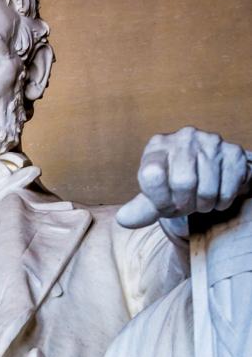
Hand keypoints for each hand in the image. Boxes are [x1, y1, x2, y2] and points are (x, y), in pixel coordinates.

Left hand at [117, 127, 251, 228]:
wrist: (208, 173)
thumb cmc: (173, 186)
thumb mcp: (153, 196)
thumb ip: (139, 209)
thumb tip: (123, 219)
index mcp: (157, 146)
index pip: (151, 175)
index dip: (158, 199)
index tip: (162, 205)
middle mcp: (184, 138)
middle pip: (183, 183)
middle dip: (183, 204)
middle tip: (184, 205)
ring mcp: (211, 142)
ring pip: (207, 190)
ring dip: (203, 206)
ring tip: (199, 201)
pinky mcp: (233, 152)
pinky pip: (227, 190)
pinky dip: (221, 202)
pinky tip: (216, 196)